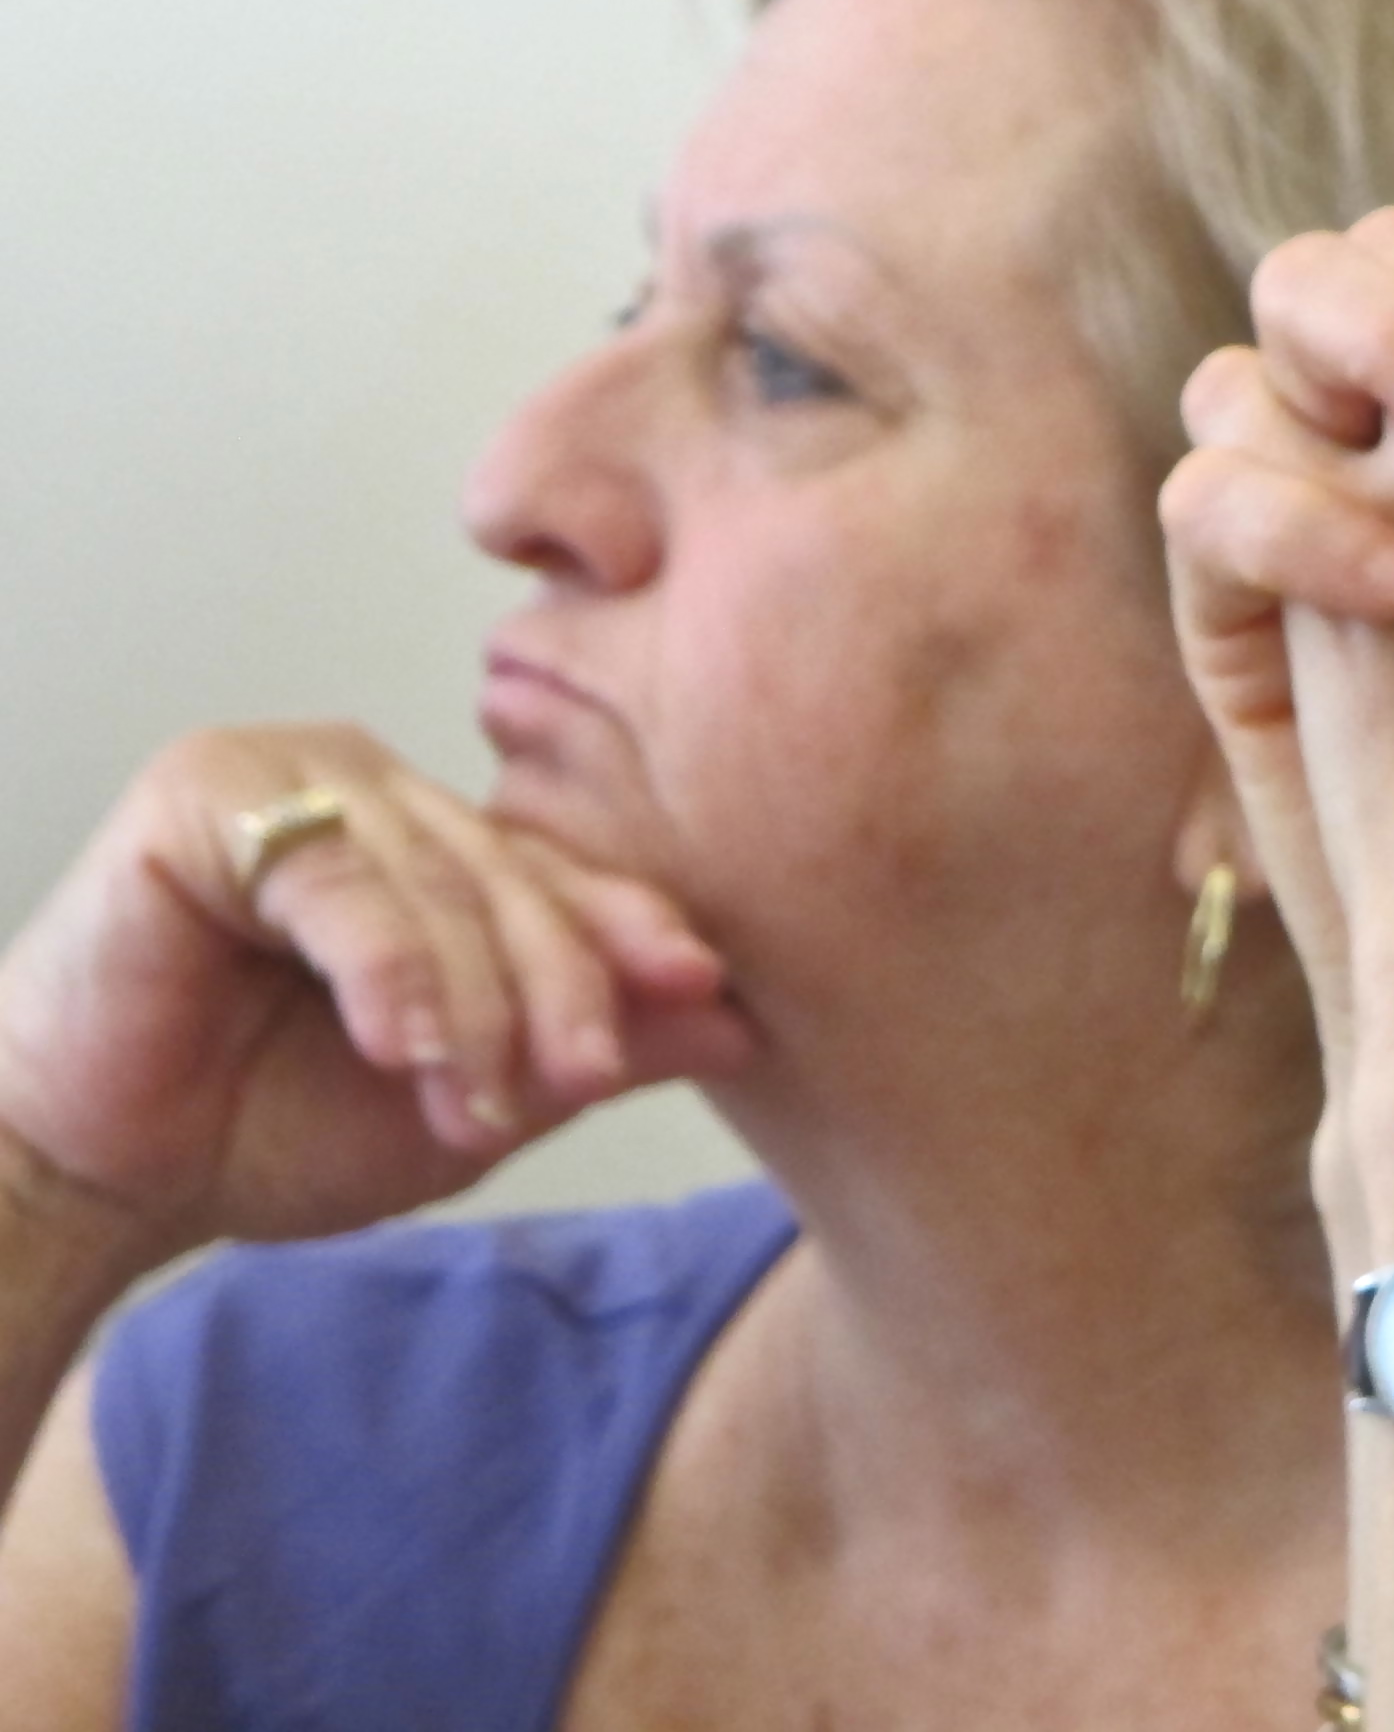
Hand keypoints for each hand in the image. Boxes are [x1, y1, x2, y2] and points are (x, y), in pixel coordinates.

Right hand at [0, 726, 751, 1272]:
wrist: (97, 1176)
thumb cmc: (265, 1130)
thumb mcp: (466, 1101)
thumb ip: (592, 1051)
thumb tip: (740, 1023)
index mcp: (434, 840)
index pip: (560, 875)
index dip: (633, 933)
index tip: (712, 991)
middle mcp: (371, 786)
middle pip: (509, 873)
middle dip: (561, 982)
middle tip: (588, 1074)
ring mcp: (288, 772)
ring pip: (434, 879)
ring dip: (472, 1000)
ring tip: (481, 1098)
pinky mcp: (204, 794)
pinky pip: (336, 880)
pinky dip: (386, 967)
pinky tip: (401, 1044)